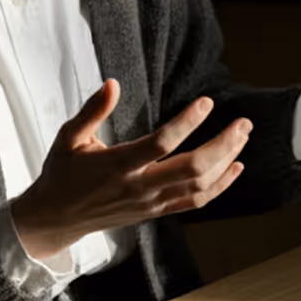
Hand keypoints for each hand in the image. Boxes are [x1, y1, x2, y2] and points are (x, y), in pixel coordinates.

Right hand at [11, 79, 251, 259]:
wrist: (56, 217)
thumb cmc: (62, 173)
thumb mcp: (68, 137)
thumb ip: (92, 110)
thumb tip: (112, 83)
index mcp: (116, 165)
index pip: (160, 144)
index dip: (187, 123)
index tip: (207, 102)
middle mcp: (138, 187)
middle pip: (191, 168)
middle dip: (222, 144)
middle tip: (243, 122)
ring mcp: (150, 203)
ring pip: (199, 186)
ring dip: (226, 161)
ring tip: (242, 136)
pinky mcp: (155, 212)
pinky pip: (194, 202)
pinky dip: (220, 186)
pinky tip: (236, 167)